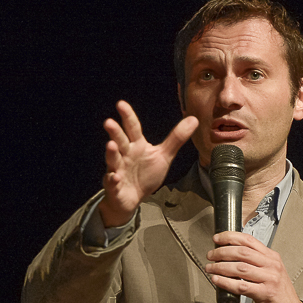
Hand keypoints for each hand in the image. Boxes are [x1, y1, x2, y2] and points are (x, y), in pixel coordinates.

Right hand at [98, 100, 197, 226]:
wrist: (133, 198)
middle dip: (115, 132)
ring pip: (113, 160)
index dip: (128, 116)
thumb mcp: (163, 156)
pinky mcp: (115, 186)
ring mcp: (118, 170)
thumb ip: (176, 138)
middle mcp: (125, 155)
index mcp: (137, 146)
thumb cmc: (145, 175)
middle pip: (120, 141)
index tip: (121, 104)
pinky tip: (115, 177)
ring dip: (112, 153)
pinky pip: (112, 182)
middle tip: (109, 122)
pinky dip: (112, 180)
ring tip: (111, 145)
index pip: (132, 128)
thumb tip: (194, 119)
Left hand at [206, 231, 302, 302]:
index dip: (230, 237)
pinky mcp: (266, 294)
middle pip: (242, 252)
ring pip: (240, 268)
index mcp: (272, 257)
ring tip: (210, 268)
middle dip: (222, 252)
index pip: (249, 240)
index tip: (216, 239)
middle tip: (210, 255)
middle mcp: (272, 265)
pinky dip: (226, 282)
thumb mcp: (271, 272)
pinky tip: (216, 280)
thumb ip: (256, 262)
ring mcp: (270, 279)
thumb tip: (230, 255)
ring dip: (221, 267)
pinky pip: (241, 286)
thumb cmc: (278, 293)